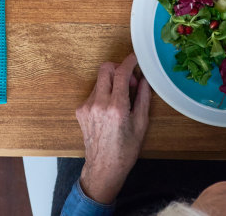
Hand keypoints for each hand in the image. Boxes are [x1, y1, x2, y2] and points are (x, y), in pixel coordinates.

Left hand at [75, 53, 150, 204]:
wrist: (104, 167)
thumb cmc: (126, 149)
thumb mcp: (141, 124)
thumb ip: (143, 97)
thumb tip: (144, 78)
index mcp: (116, 107)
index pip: (121, 73)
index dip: (129, 61)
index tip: (135, 58)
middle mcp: (99, 104)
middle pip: (105, 69)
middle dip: (118, 68)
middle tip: (129, 79)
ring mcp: (87, 107)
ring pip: (99, 80)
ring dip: (111, 82)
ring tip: (121, 98)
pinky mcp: (80, 110)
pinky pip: (94, 92)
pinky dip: (104, 93)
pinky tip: (110, 108)